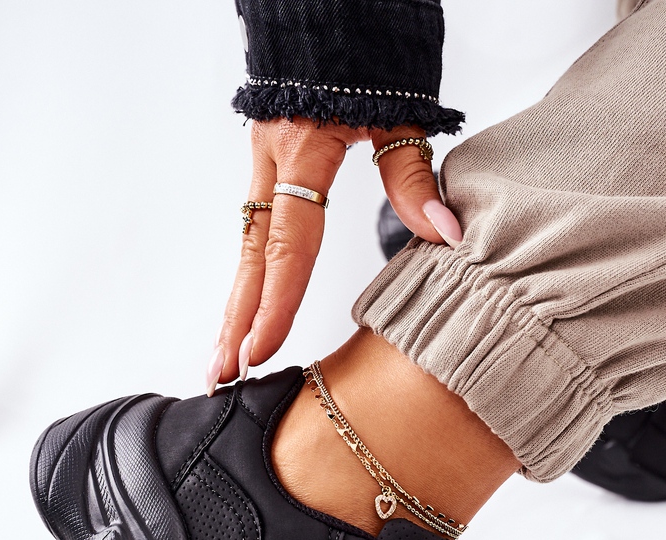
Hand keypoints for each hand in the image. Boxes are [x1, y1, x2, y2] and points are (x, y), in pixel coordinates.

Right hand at [208, 116, 462, 393]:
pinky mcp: (270, 153)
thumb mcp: (399, 109)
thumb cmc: (367, 39)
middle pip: (251, 254)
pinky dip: (252, 265)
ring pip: (247, 240)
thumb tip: (445, 235)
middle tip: (220, 373)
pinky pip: (257, 220)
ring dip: (238, 298)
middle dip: (236, 317)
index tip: (259, 352)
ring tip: (229, 351)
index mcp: (300, 150)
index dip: (273, 303)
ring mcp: (264, 155)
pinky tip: (250, 295)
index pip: (286, 244)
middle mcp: (272, 157)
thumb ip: (413, 175)